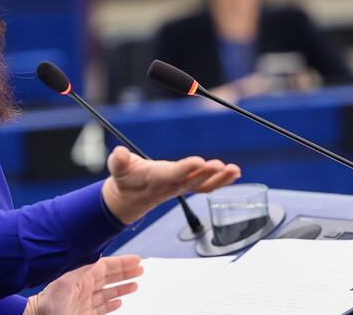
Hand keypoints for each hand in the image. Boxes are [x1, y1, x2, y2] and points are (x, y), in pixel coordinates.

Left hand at [26, 255, 142, 314]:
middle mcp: (84, 288)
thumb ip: (81, 268)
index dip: (121, 263)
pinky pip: (101, 307)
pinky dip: (111, 303)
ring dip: (121, 288)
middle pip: (109, 277)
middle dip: (125, 273)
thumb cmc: (48, 304)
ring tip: (135, 285)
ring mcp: (85, 301)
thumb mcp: (65, 282)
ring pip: (107, 292)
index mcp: (81, 277)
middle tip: (140, 270)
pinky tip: (118, 302)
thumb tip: (97, 256)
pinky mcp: (84, 314)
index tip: (136, 260)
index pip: (105, 266)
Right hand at [101, 146, 240, 223]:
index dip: (186, 169)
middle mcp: (173, 185)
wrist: (129, 199)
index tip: (199, 161)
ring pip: (204, 185)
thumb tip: (119, 153)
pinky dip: (222, 180)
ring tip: (234, 170)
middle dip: (208, 174)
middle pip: (193, 181)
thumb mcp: (117, 169)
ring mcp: (182, 187)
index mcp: (157, 179)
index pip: (173, 174)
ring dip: (221, 178)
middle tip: (221, 165)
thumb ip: (119, 162)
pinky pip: (207, 186)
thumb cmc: (125, 180)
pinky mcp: (187, 186)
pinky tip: (234, 173)